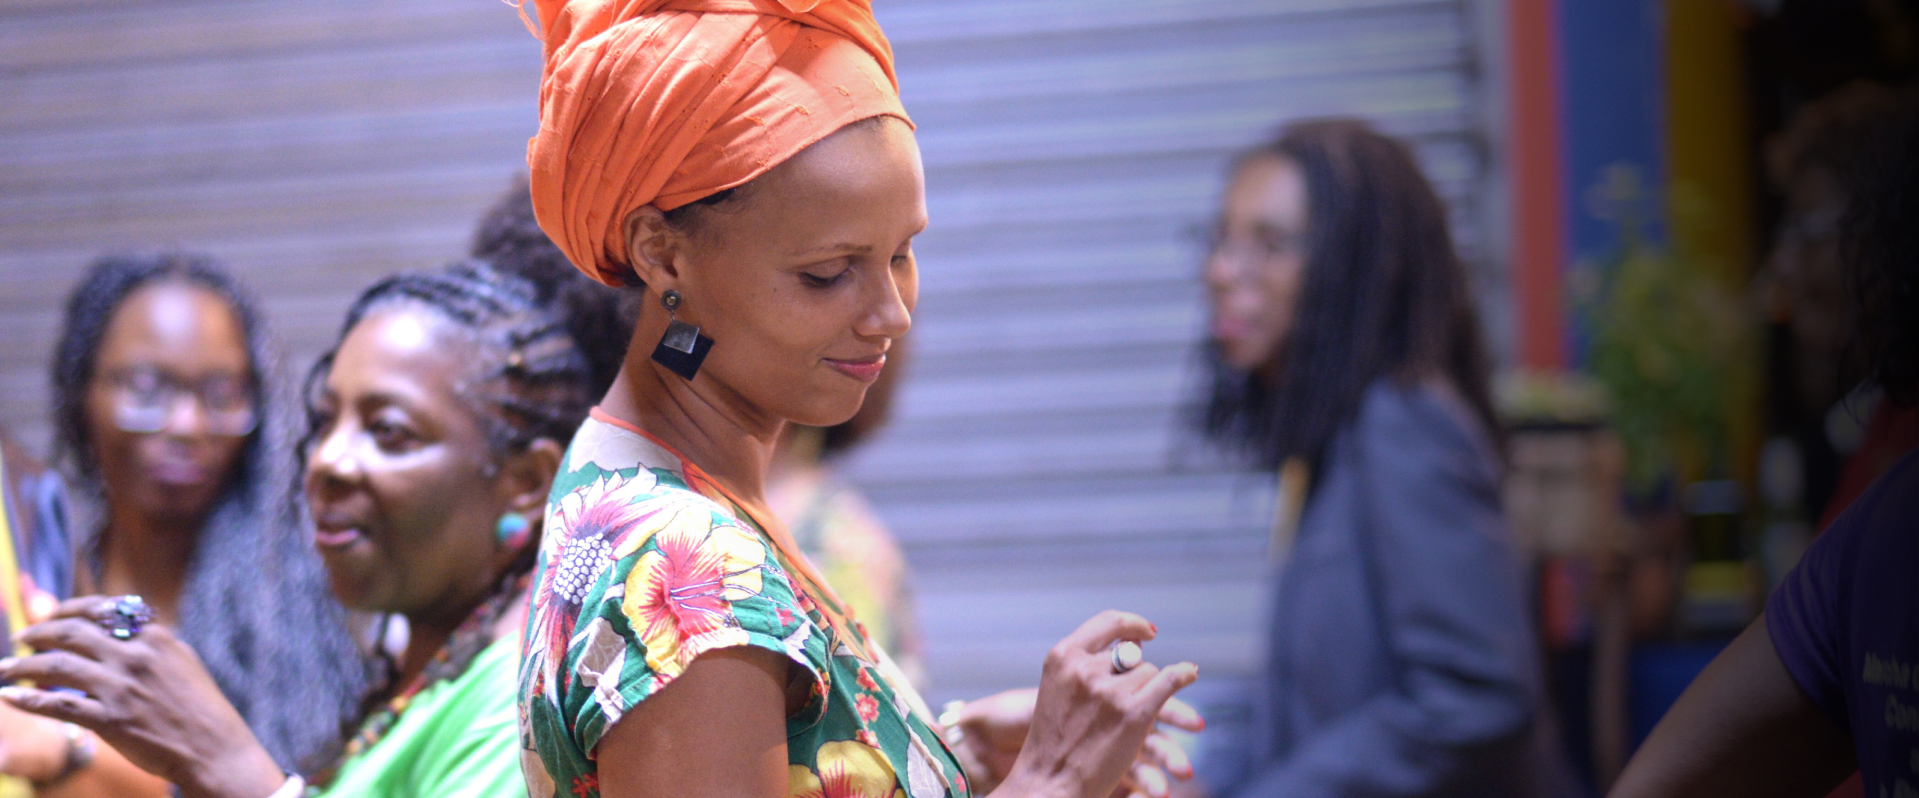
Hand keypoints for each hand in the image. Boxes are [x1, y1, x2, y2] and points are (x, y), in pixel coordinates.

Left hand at [0, 597, 286, 797]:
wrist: (214, 747)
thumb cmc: (199, 706)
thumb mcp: (181, 660)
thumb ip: (150, 642)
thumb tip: (119, 626)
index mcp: (154, 637)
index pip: (99, 610)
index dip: (66, 610)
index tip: (48, 617)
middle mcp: (135, 656)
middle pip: (71, 633)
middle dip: (38, 633)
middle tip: (20, 639)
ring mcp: (121, 688)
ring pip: (56, 666)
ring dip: (22, 666)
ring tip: (5, 668)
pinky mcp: (111, 719)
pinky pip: (58, 705)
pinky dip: (29, 700)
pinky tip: (11, 698)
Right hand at [993, 611, 1200, 797]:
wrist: (1049, 783)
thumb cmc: (1053, 742)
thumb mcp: (1058, 689)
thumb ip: (1087, 665)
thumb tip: (1134, 642)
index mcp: (1063, 656)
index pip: (1108, 623)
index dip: (1132, 624)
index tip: (1146, 632)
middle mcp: (1087, 668)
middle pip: (1131, 655)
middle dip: (1133, 675)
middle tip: (1124, 700)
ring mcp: (1112, 691)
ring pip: (1148, 674)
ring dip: (1146, 694)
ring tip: (1127, 722)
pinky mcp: (1134, 714)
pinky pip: (1169, 681)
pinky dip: (1184, 675)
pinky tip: (1191, 674)